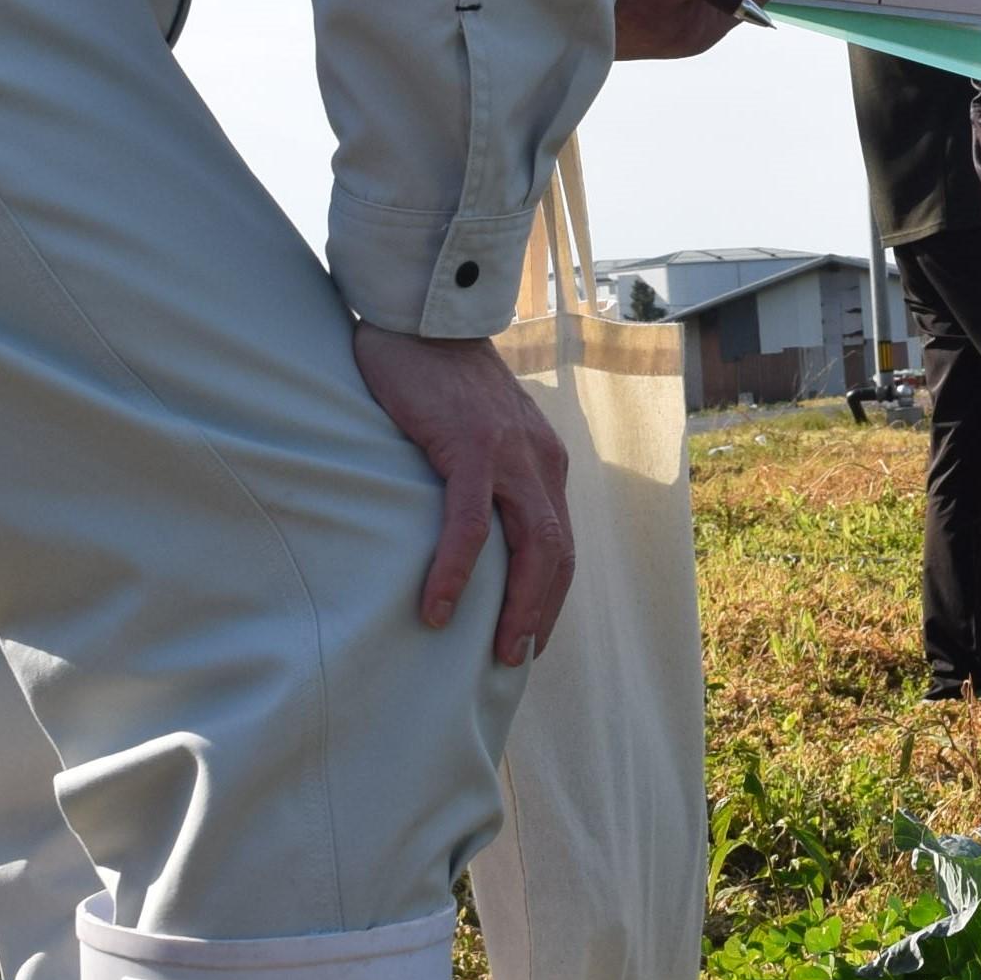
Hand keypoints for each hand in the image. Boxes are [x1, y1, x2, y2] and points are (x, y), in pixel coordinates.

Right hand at [352, 321, 574, 663]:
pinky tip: (438, 608)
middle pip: (557, 555)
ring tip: (494, 653)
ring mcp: (511, 455)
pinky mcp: (471, 447)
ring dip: (516, 607)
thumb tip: (464, 531)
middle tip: (515, 660)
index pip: (560, 542)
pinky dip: (456, 571)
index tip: (529, 635)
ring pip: (531, 546)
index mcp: (544, 461)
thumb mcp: (477, 434)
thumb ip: (484, 476)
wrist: (420, 319)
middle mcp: (540, 461)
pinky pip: (470, 524)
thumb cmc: (436, 382)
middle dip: (541, 613)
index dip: (549, 594)